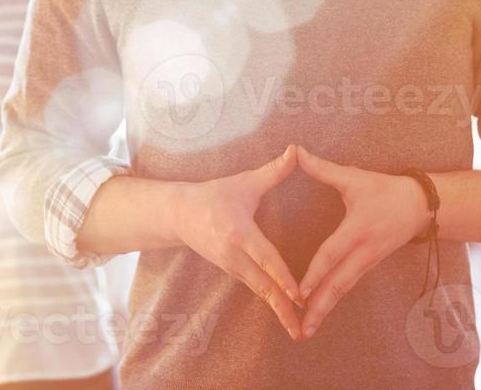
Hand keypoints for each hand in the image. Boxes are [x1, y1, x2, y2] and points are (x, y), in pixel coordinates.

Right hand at [171, 144, 304, 339]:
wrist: (178, 214)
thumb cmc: (215, 195)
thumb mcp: (244, 181)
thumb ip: (273, 171)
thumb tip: (297, 150)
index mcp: (239, 233)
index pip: (265, 258)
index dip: (282, 276)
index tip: (299, 294)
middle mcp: (234, 255)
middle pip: (263, 286)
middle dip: (283, 307)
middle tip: (302, 328)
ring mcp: (231, 267)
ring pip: (259, 292)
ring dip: (278, 311)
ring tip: (298, 329)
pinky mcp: (232, 272)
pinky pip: (255, 289)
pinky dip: (271, 303)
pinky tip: (286, 316)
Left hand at [294, 146, 430, 338]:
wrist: (422, 205)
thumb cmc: (386, 189)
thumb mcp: (355, 177)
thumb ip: (322, 168)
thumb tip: (295, 151)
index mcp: (358, 229)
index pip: (333, 253)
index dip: (317, 272)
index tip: (300, 292)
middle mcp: (363, 251)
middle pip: (339, 284)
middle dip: (319, 307)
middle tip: (301, 328)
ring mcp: (368, 262)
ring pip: (343, 289)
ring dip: (325, 310)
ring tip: (306, 330)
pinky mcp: (370, 266)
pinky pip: (349, 286)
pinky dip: (333, 301)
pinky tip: (320, 314)